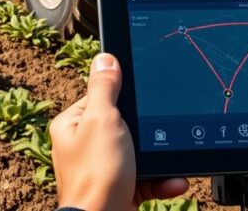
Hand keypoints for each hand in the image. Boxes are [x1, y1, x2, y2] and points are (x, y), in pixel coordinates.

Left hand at [50, 53, 187, 210]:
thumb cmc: (96, 174)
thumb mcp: (103, 119)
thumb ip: (105, 87)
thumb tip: (105, 58)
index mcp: (72, 125)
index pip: (100, 97)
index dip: (124, 98)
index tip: (145, 100)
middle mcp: (83, 146)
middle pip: (123, 126)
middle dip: (149, 134)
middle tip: (163, 135)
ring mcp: (101, 169)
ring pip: (138, 153)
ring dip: (159, 159)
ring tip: (175, 164)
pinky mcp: (119, 189)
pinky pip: (145, 178)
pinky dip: (161, 181)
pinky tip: (174, 182)